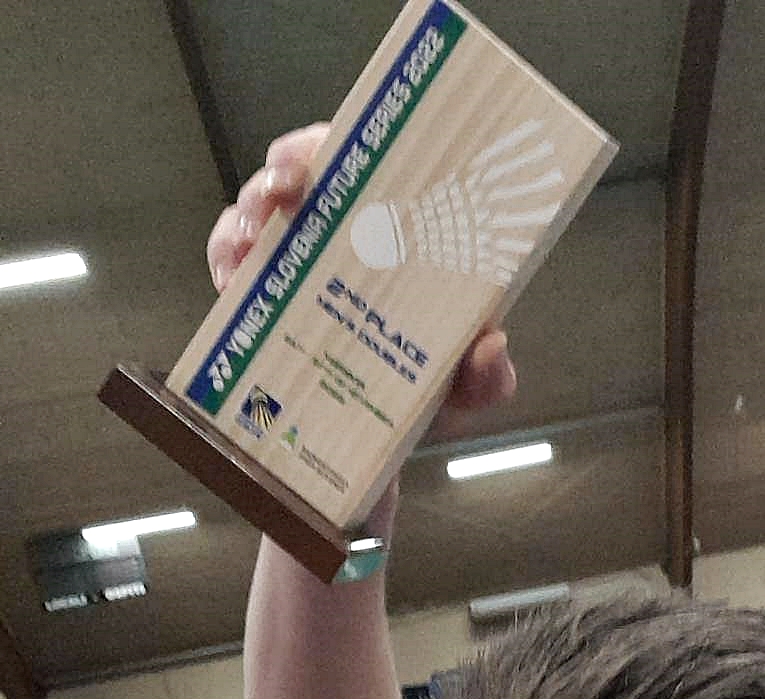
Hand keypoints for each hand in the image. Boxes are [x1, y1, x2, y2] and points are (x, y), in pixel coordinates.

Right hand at [206, 125, 517, 436]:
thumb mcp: (462, 388)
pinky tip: (232, 280)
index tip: (337, 152)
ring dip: (251, 215)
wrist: (380, 438)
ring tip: (253, 244)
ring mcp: (299, 254)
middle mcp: (345, 232)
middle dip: (290, 168)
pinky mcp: (261, 285)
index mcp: (401, 236)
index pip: (376, 167)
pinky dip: (226, 259)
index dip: (354, 148)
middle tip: (285, 189)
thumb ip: (485, 377)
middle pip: (310, 171)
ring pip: (261, 207)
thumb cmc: (426, 392)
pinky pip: (232, 256)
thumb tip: (491, 346)